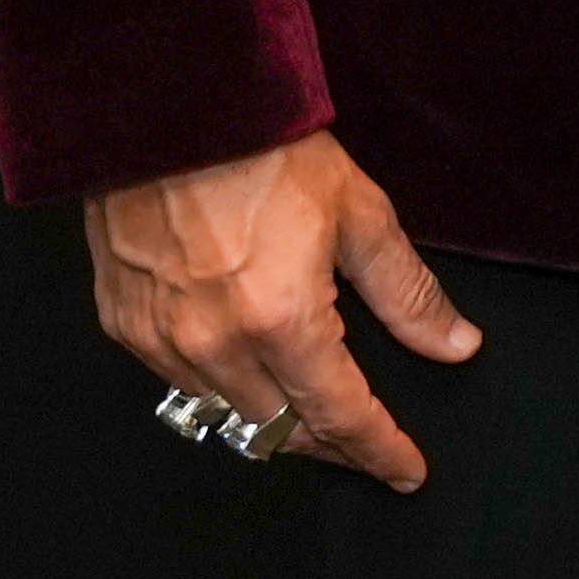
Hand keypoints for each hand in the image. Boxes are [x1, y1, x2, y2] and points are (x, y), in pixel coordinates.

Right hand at [81, 132, 478, 492]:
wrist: (164, 108)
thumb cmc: (260, 149)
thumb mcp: (359, 213)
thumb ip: (407, 292)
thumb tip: (455, 344)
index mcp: (281, 320)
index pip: (342, 416)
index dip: (380, 451)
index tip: (406, 470)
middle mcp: (215, 344)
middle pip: (283, 432)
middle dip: (332, 446)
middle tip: (367, 445)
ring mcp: (161, 339)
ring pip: (228, 418)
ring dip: (274, 425)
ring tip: (313, 415)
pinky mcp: (124, 325)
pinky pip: (179, 387)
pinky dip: (220, 391)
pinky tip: (247, 375)